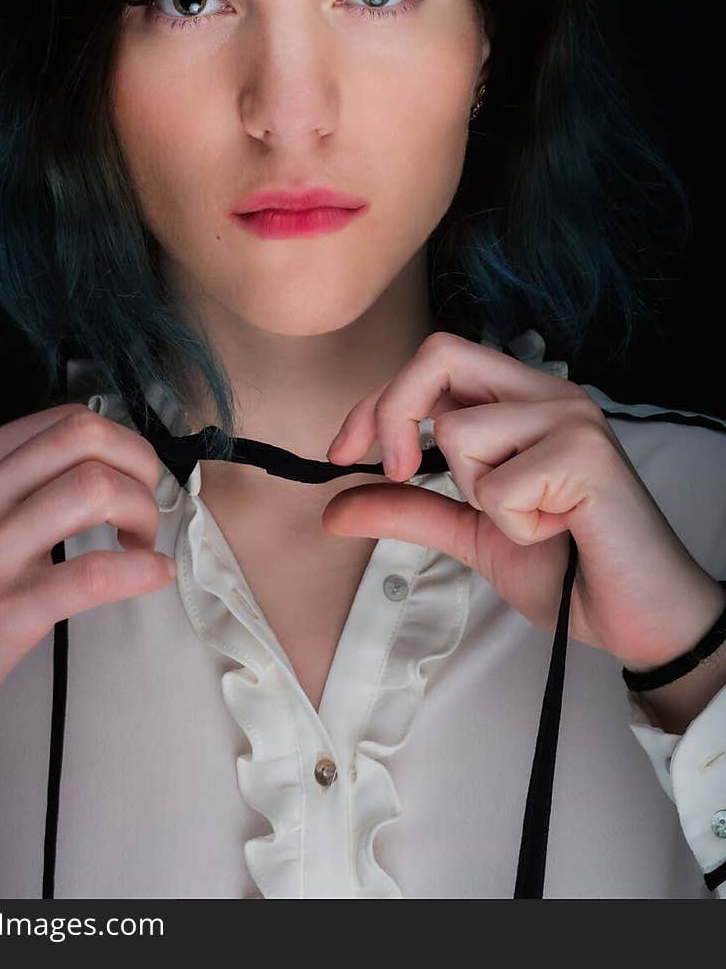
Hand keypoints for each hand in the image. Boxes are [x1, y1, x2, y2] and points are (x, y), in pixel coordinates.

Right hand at [0, 403, 175, 779]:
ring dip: (144, 513)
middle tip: (150, 504)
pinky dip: (143, 570)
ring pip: (97, 490)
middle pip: (88, 439)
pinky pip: (96, 572)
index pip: (66, 420)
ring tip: (144, 542)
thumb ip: (2, 483)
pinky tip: (154, 575)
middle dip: (141, 467)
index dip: (120, 443)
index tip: (133, 476)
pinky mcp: (4, 612)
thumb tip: (85, 469)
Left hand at [321, 331, 723, 669]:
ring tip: (532, 520)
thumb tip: (333, 507)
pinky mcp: (587, 455)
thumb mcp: (472, 533)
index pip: (433, 363)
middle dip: (394, 411)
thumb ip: (408, 510)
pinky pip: (498, 486)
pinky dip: (513, 526)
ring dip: (478, 497)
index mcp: (522, 400)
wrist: (639, 619)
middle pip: (439, 354)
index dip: (376, 402)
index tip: (341, 453)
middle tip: (394, 468)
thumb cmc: (568, 570)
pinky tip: (557, 532)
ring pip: (459, 433)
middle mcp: (549, 393)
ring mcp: (571, 418)